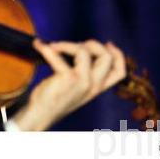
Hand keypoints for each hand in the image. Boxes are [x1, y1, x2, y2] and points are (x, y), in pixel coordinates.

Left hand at [11, 39, 125, 130]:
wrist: (41, 114)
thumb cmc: (55, 98)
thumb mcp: (76, 86)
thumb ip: (85, 71)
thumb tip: (84, 47)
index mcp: (97, 88)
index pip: (119, 72)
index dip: (118, 55)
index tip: (108, 44)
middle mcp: (93, 86)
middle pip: (106, 57)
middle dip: (93, 44)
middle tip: (76, 45)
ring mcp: (82, 82)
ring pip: (84, 51)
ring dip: (68, 44)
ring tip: (54, 46)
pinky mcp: (68, 79)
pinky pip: (59, 56)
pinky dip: (47, 49)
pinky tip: (40, 46)